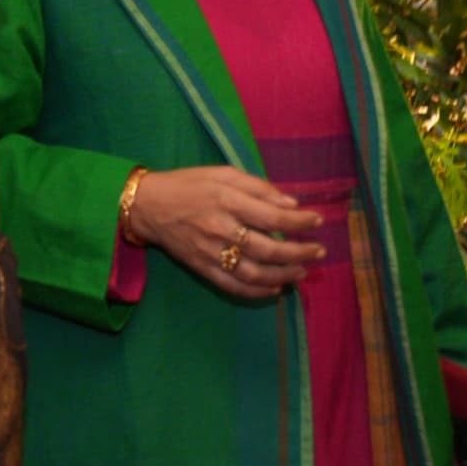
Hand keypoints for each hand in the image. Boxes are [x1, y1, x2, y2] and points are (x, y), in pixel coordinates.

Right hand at [129, 165, 322, 299]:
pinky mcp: (202, 268)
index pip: (272, 214)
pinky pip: (233, 286)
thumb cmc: (188, 184)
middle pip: (268, 248)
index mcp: (227, 199)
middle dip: (299, 252)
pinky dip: (258, 292)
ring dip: (283, 275)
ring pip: (254, 273)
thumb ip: (257, 186)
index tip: (318, 221)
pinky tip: (276, 289)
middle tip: (319, 252)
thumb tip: (291, 202)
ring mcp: (210, 252)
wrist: (147, 206)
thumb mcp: (222, 173)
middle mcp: (220, 228)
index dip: (299, 220)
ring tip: (302, 272)